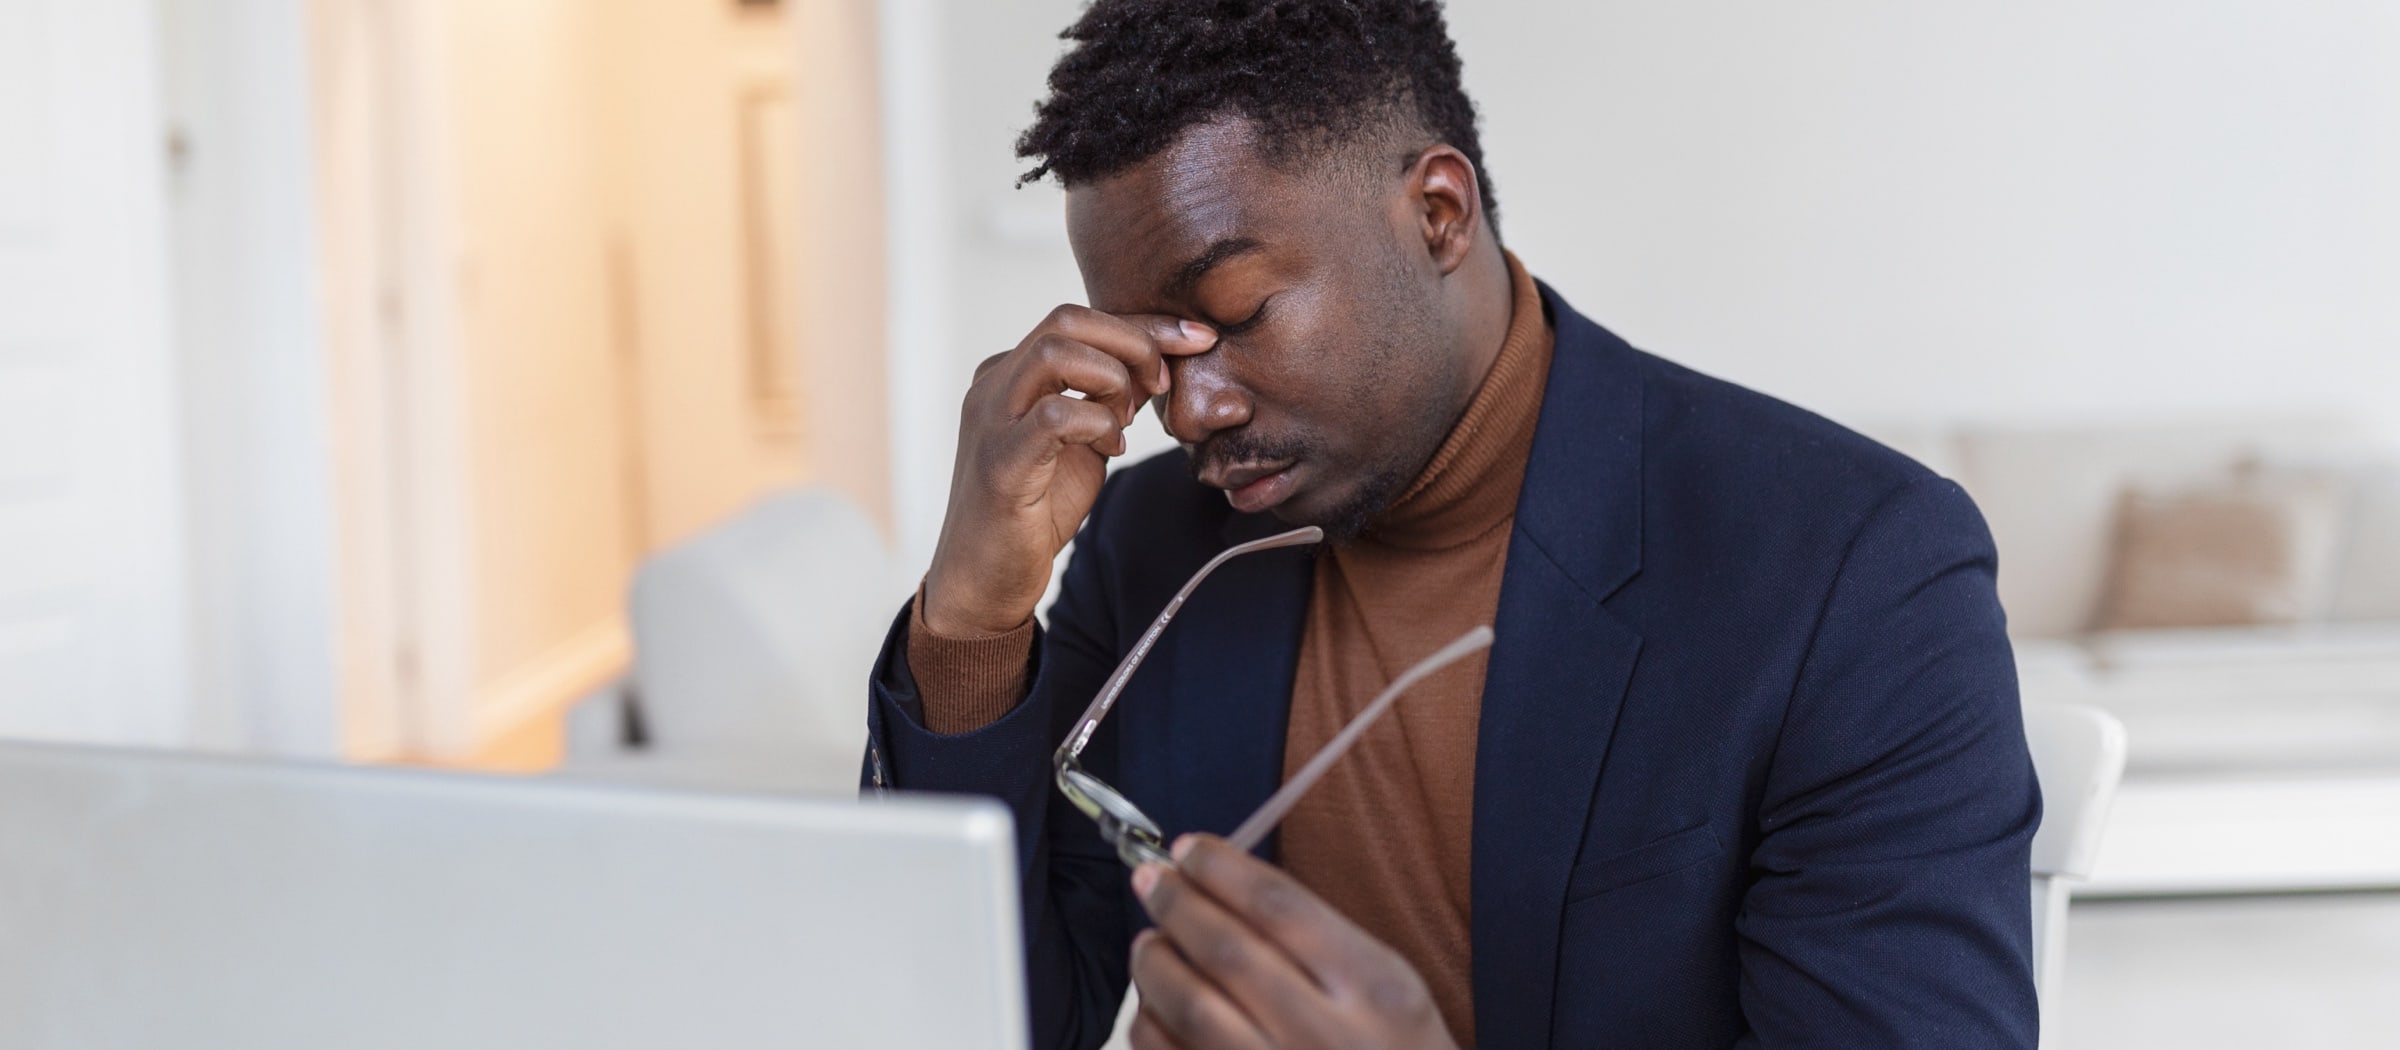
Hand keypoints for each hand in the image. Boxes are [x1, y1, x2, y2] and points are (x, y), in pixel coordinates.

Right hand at [921, 306, 1214, 635]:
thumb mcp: (1084, 442)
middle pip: (1066, 319)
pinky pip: (1054, 414)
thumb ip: (1110, 401)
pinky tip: (1110, 448)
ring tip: (1125, 420)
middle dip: (1133, 340)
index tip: (1198, 338)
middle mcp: (995, 384)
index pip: (1080, 322)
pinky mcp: (999, 461)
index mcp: (1012, 374)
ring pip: (1055, 351)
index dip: (1145, 324)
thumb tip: (1156, 364)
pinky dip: (1097, 422)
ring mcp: (991, 419)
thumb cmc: (1034, 511)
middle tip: (1164, 382)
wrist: (985, 580)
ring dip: (1111, 378)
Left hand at [1126, 835, 1458, 1049]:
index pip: (1279, 906)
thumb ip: (1320, 938)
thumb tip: (1221, 884)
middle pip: (1226, 950)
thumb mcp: (1389, 987)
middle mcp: (1325, 1037)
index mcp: (1374, 990)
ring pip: (1188, 1006)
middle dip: (1176, 903)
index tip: (1189, 850)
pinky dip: (1149, 1022)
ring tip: (1151, 943)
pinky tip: (1155, 1004)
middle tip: (1152, 881)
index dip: (1220, 869)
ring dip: (1155, 962)